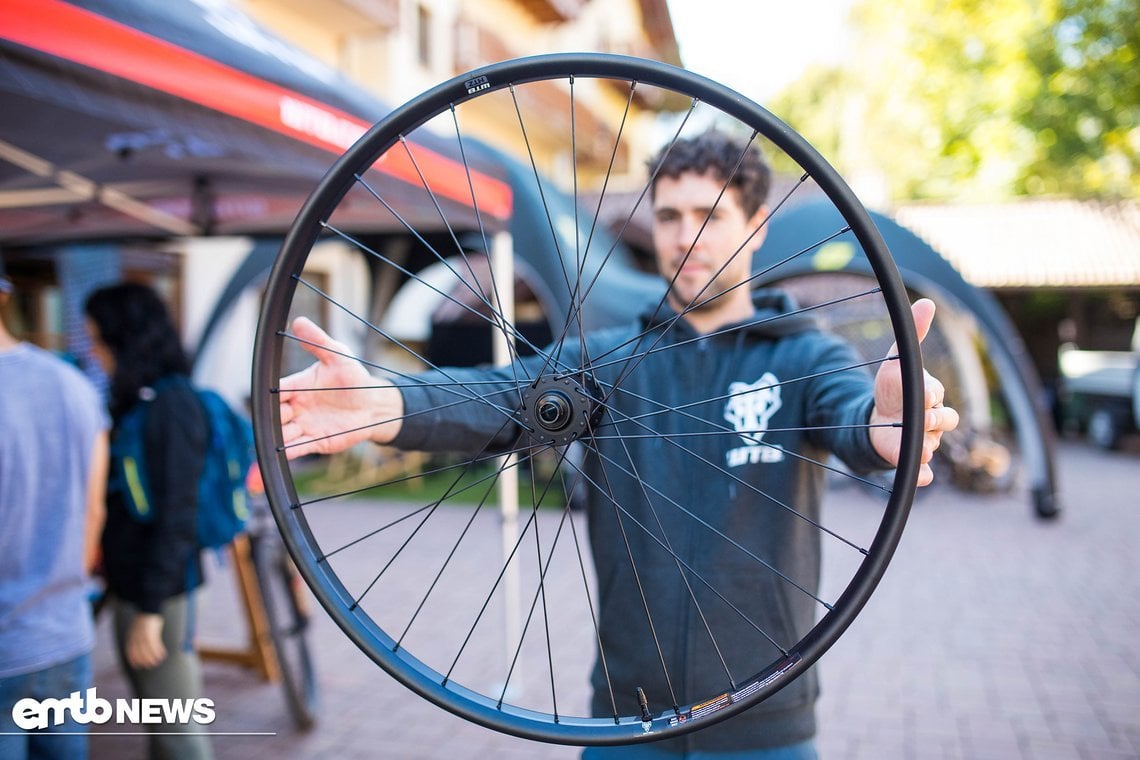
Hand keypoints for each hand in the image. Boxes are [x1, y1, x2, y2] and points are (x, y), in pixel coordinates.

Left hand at [126, 613, 165, 668]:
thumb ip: (140, 636)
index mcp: (132, 635)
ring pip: (147, 649)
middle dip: (144, 660)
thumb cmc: (146, 618)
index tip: (136, 665)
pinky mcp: (152, 631)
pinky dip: (158, 651)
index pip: (130, 650)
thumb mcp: (140, 628)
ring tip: (157, 661)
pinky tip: (163, 654)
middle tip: (149, 665)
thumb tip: (144, 646)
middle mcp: (136, 635)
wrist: (149, 604)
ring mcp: (144, 633)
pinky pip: (155, 644)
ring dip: (152, 657)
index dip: (133, 659)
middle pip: (139, 651)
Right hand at [279, 317, 403, 458]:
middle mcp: (296, 407)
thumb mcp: (339, 355)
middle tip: (283, 414)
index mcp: (297, 386)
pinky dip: (285, 452)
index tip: (268, 397)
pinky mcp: (314, 442)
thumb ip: (318, 341)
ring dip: (276, 436)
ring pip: (281, 433)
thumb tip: (299, 321)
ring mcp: (304, 426)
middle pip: (274, 414)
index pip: (276, 390)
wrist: (373, 404)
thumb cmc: (354, 378)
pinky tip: (279, 455)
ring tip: (277, 438)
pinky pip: (295, 449)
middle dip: (273, 416)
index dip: (269, 395)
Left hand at [869, 299, 959, 485]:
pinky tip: (920, 476)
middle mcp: (934, 421)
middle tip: (919, 416)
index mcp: (933, 396)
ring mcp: (925, 442)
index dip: (930, 392)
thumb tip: (926, 302)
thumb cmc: (892, 390)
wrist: (875, 419)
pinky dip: (923, 476)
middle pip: (945, 421)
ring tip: (912, 442)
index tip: (922, 392)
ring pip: (932, 445)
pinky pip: (924, 474)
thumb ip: (913, 335)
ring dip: (923, 443)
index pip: (937, 393)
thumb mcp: (898, 360)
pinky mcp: (912, 462)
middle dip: (932, 418)